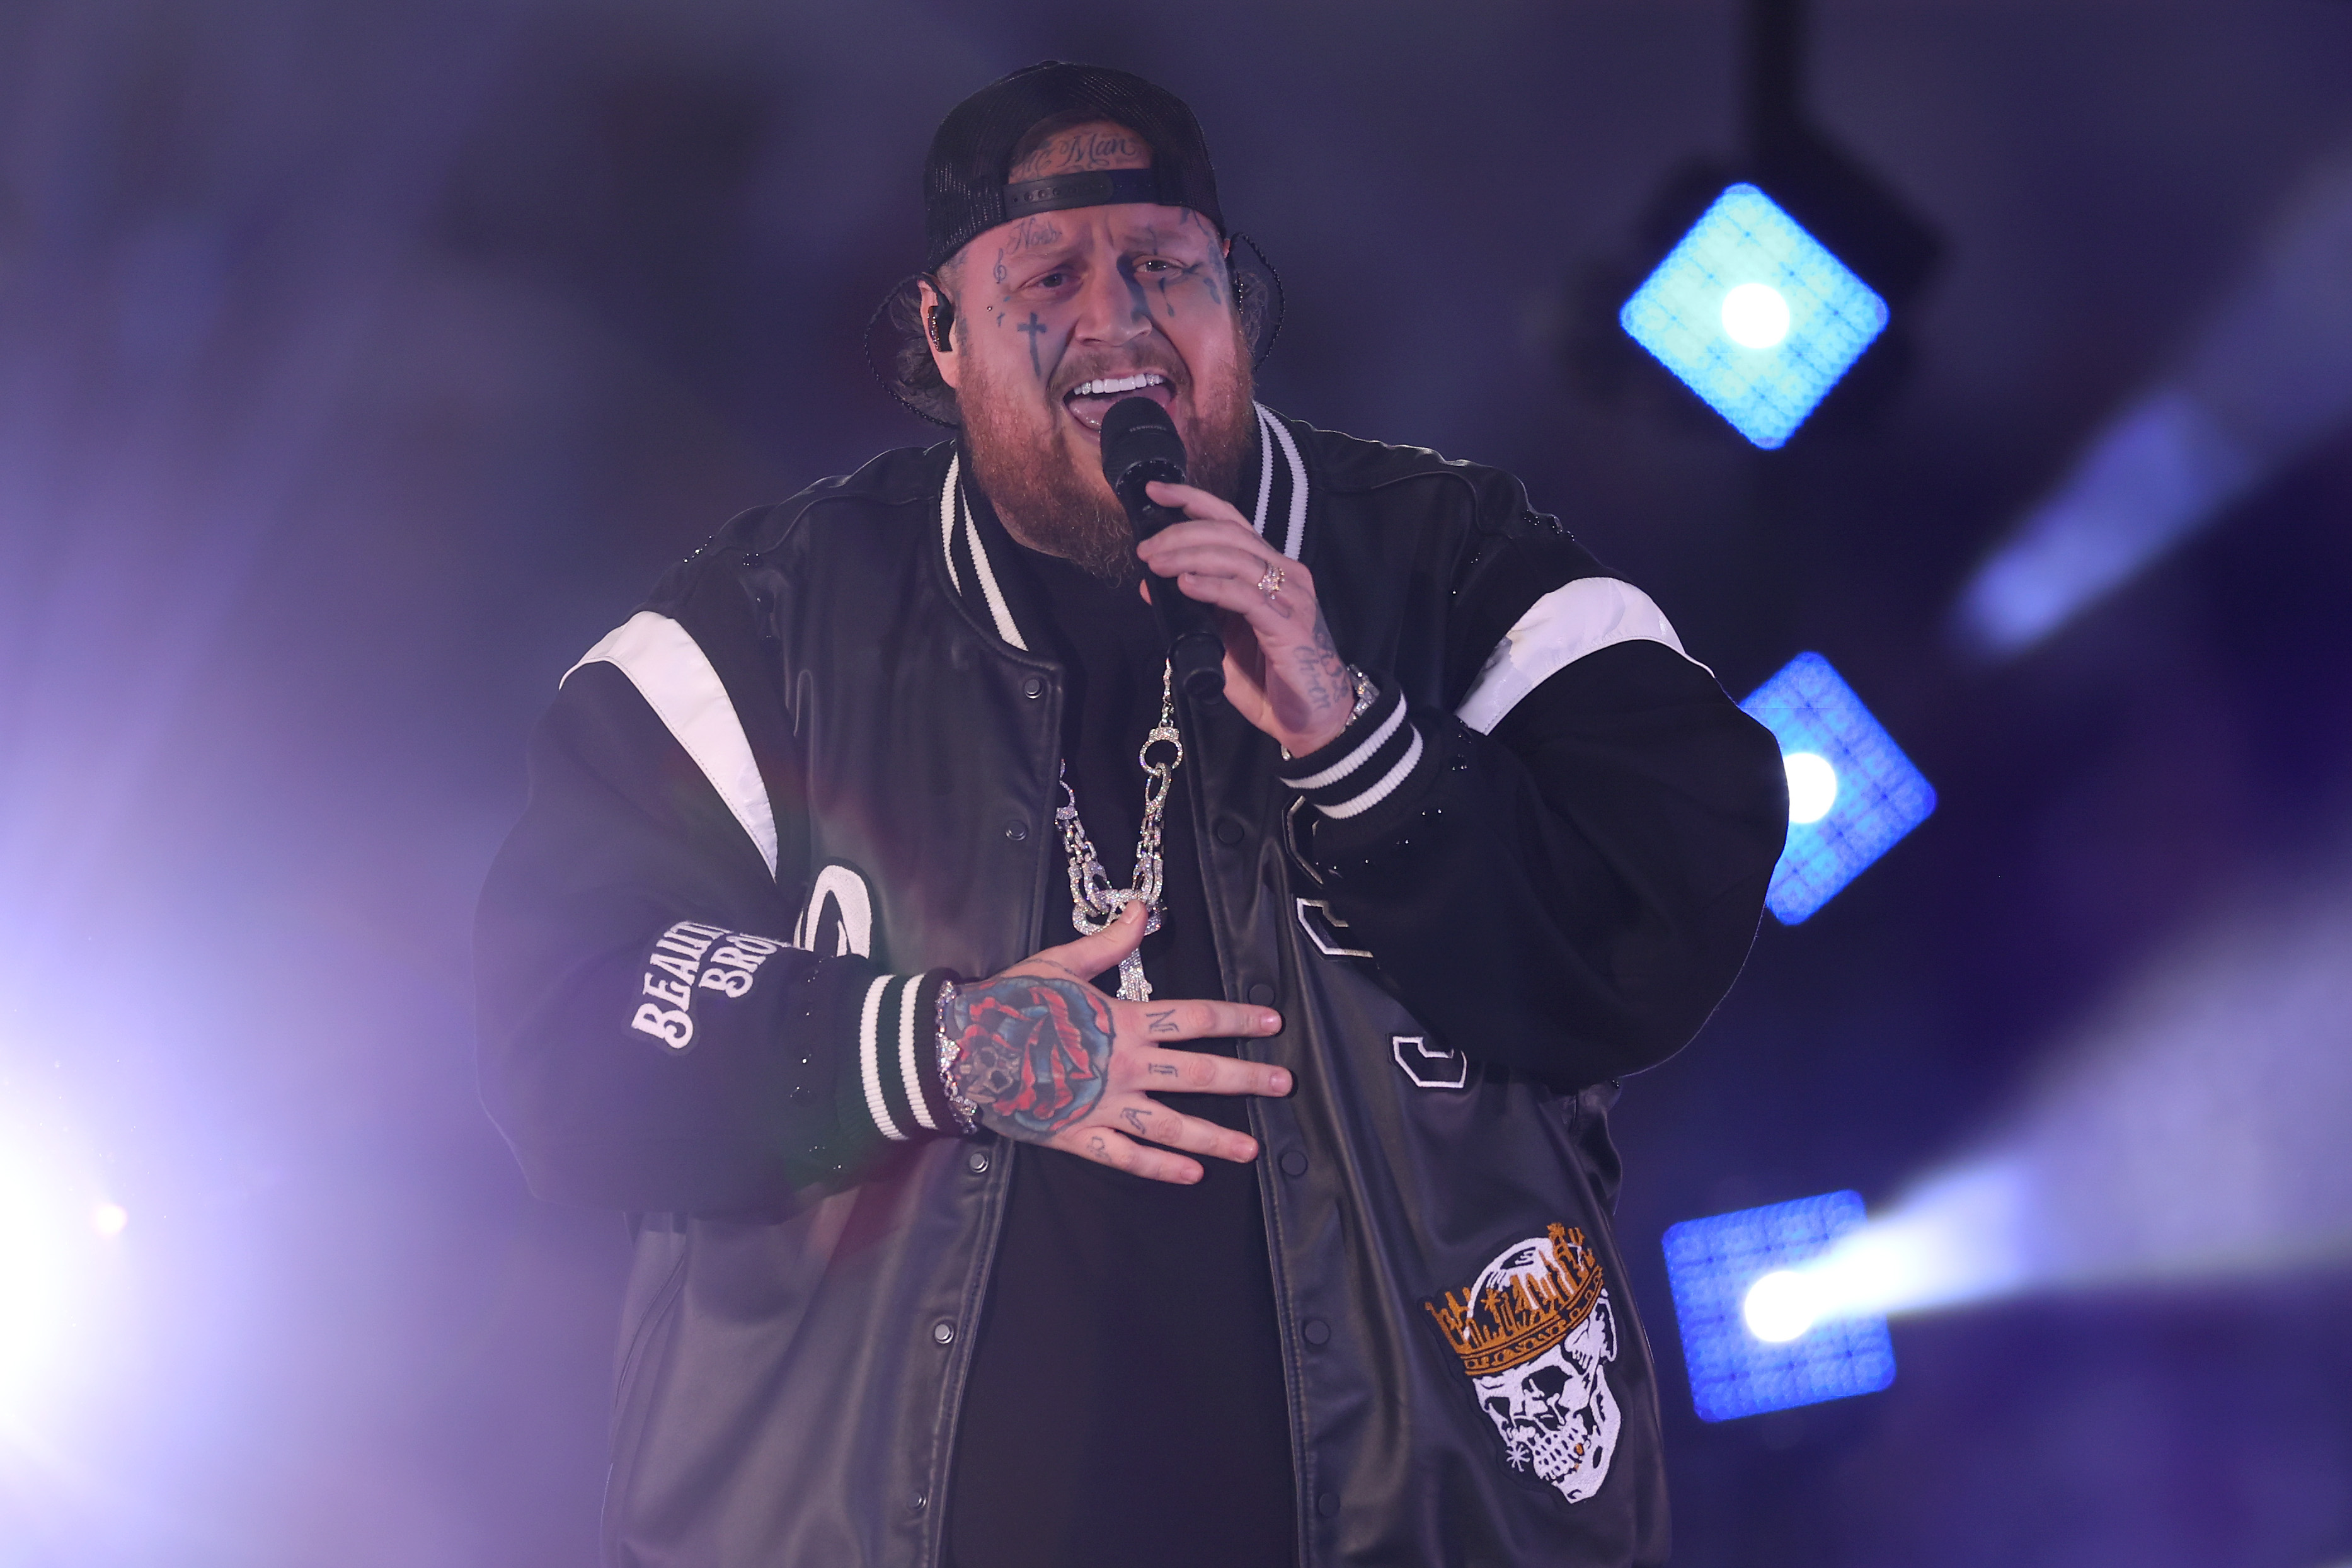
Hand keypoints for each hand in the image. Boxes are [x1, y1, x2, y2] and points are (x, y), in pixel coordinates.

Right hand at [945, 901, 1291, 1183]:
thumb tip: (1143, 909)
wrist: (960, 1050)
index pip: (1193, 1018)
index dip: (1236, 1019)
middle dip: (1244, 1077)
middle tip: (1283, 1084)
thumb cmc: (1010, 1003)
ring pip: (1169, 1124)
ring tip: (1251, 1147)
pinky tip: (1191, 1174)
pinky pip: (1126, 1156)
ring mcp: (1103, 1104)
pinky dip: (1159, 1167)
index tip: (1271, 1023)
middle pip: (1196, 1072)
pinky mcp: (1079, 1134)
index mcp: (1122, 1021)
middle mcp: (1122, 1066)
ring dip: (1214, 1136)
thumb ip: (1109, 943)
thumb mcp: (1061, 964)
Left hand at [1133, 480, 1352, 756]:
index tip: (1154, 491)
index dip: (1193, 501)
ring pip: (1235, 557)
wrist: (1312, 721)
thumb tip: (1150, 583)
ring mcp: (1290, 597)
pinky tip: (1186, 584)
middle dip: (1181, 532)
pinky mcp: (1288, 625)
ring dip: (1189, 555)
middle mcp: (1284, 574)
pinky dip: (1212, 586)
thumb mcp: (1220, 639)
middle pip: (1229, 533)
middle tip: (1145, 547)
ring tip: (1156, 563)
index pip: (1231, 521)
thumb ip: (1193, 610)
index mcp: (1269, 570)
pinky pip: (1245, 596)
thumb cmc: (1270, 680)